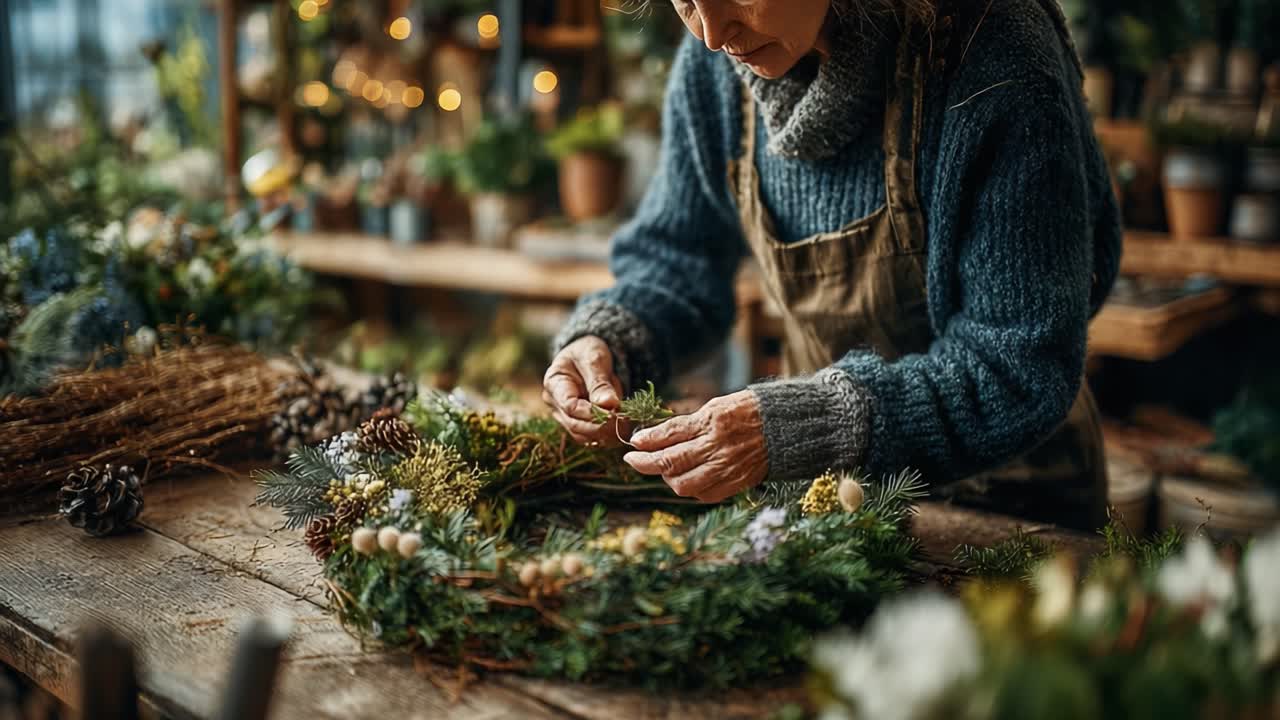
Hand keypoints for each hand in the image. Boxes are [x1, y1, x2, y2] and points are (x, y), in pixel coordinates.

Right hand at [542, 336, 626, 445]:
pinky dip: (607, 436)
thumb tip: (608, 404)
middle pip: (576, 425)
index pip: (570, 407)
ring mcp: (564, 417)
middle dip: (602, 427)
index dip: (592, 413)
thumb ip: (599, 382)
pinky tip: (622, 428)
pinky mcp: (577, 424)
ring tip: (627, 424)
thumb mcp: (594, 359)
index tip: (615, 412)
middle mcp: (555, 404)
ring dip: (606, 434)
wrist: (587, 355)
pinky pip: (591, 437)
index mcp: (554, 383)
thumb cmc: (588, 352)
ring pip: (583, 436)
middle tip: (626, 422)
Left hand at [623, 390, 767, 502]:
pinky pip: (703, 495)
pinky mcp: (734, 484)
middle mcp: (718, 447)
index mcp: (712, 422)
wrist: (784, 429)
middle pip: (671, 462)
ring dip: (667, 478)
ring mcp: (726, 469)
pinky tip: (686, 477)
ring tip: (664, 468)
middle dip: (645, 463)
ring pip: (683, 484)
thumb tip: (653, 437)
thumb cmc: (747, 412)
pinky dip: (689, 488)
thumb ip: (686, 424)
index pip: (670, 434)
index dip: (646, 441)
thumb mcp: (715, 407)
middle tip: (633, 460)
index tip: (633, 444)